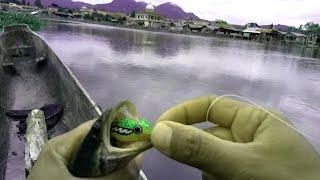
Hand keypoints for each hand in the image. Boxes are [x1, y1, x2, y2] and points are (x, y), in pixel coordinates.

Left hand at [27, 120, 142, 179]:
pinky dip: (103, 174)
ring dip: (112, 164)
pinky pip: (90, 170)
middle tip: (134, 159)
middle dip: (117, 150)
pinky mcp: (67, 176)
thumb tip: (140, 158)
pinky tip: (113, 179)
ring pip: (96, 158)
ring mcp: (64, 165)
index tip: (137, 139)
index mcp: (61, 145)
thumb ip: (115, 175)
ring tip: (127, 169)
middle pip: (97, 142)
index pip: (95, 126)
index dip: (117, 129)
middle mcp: (63, 151)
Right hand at [151, 96, 319, 179]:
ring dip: (211, 173)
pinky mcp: (247, 177)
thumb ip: (200, 148)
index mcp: (255, 120)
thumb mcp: (242, 164)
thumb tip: (157, 132)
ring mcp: (250, 160)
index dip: (182, 114)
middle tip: (201, 170)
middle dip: (199, 154)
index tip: (158, 131)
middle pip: (208, 137)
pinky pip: (221, 175)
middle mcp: (252, 137)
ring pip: (212, 161)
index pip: (210, 106)